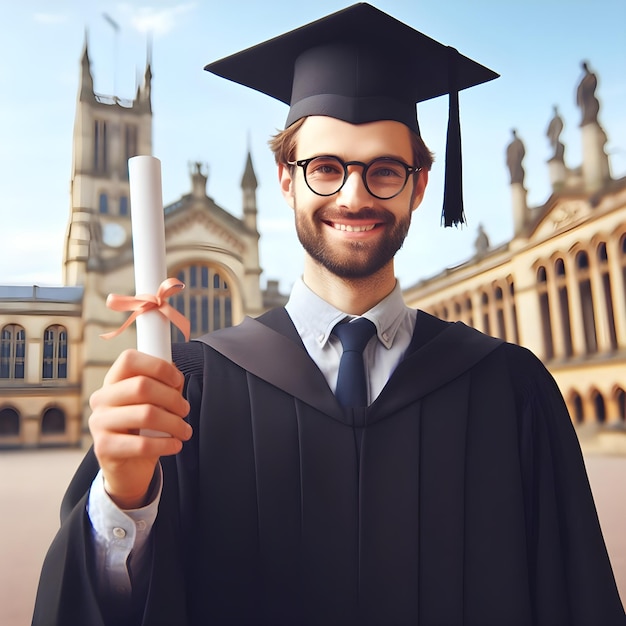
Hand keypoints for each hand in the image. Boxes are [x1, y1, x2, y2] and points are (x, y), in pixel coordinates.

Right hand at [89, 349, 191, 508]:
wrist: (129, 468)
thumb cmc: (144, 430)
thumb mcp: (155, 403)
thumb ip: (165, 386)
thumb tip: (176, 375)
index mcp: (113, 382)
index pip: (129, 359)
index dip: (158, 366)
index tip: (177, 380)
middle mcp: (102, 399)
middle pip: (142, 386)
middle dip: (172, 398)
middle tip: (185, 410)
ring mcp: (99, 423)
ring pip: (146, 414)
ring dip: (174, 423)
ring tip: (184, 430)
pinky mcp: (104, 447)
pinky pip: (142, 444)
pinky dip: (166, 444)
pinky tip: (175, 445)